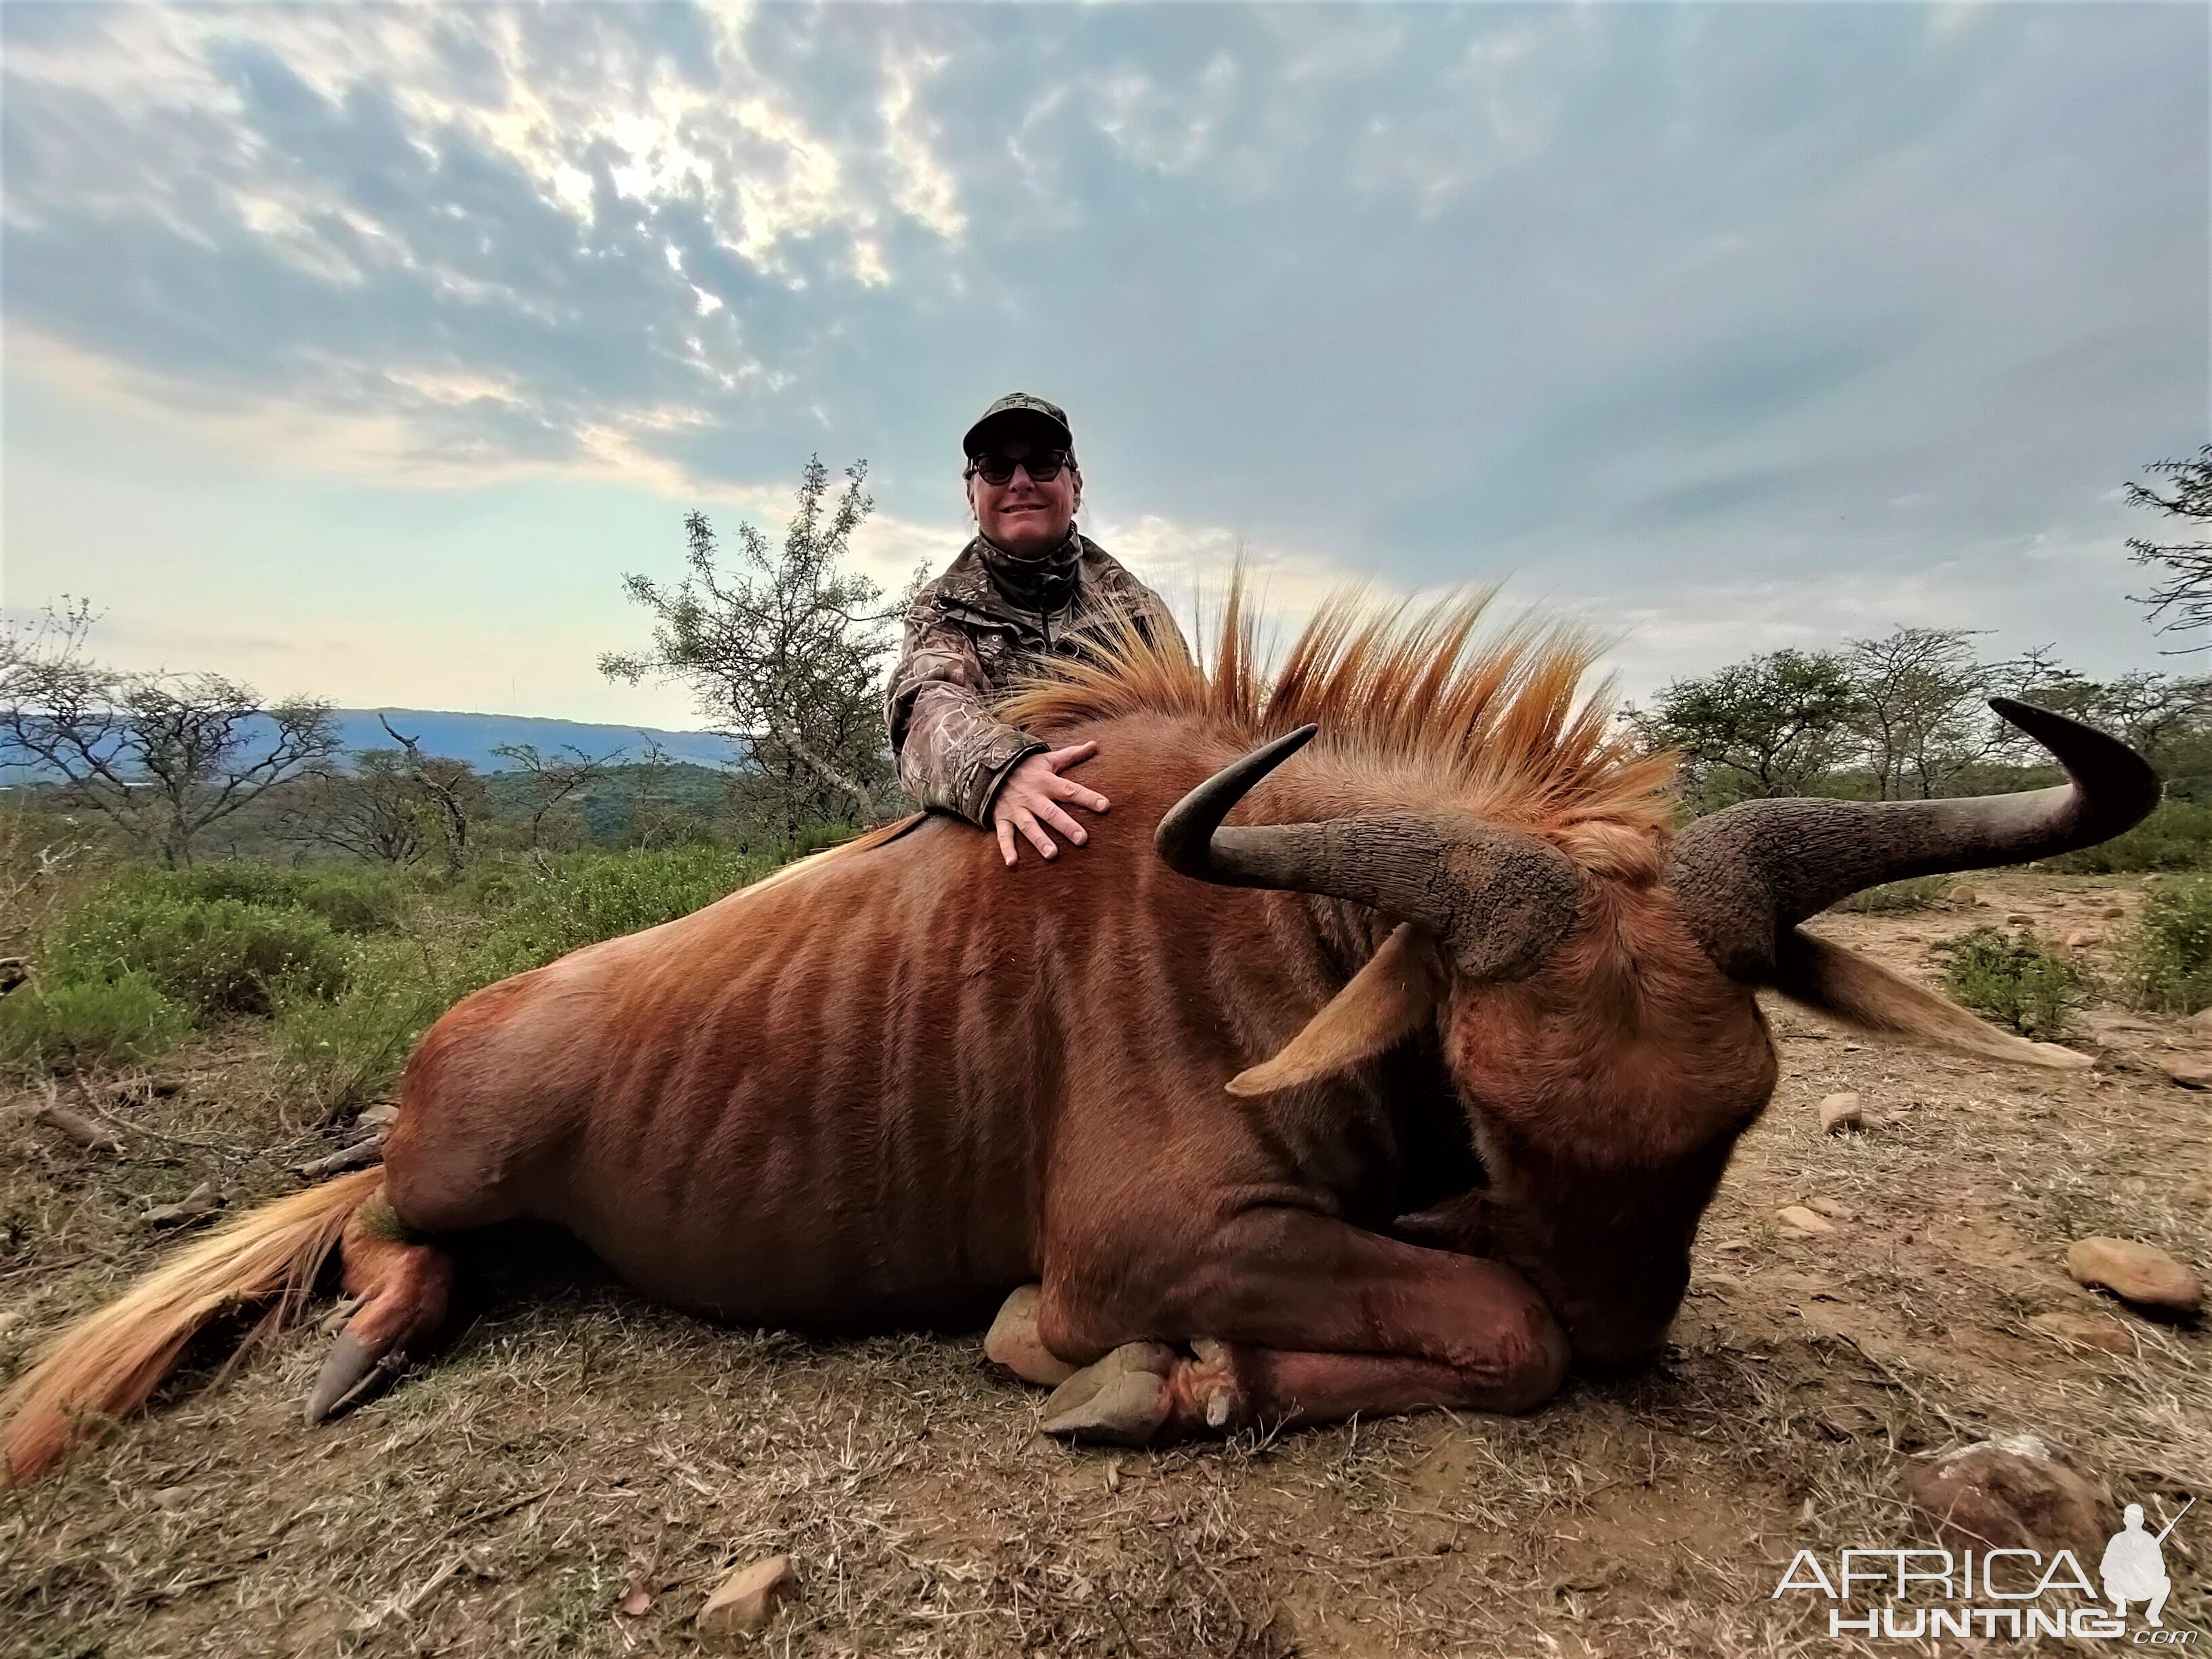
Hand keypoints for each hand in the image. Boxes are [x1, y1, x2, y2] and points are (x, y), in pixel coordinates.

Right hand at [991, 741, 1108, 865]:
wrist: (987, 766)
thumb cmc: (1024, 766)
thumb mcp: (1047, 758)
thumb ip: (1071, 755)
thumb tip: (1094, 744)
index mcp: (1046, 782)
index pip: (1070, 790)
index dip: (1088, 797)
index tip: (1105, 806)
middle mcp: (1032, 796)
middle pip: (1051, 813)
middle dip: (1066, 826)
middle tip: (1082, 839)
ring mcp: (1016, 809)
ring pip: (1029, 826)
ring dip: (1040, 840)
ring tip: (1052, 854)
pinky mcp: (1002, 818)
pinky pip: (1003, 834)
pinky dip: (1006, 848)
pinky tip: (1013, 863)